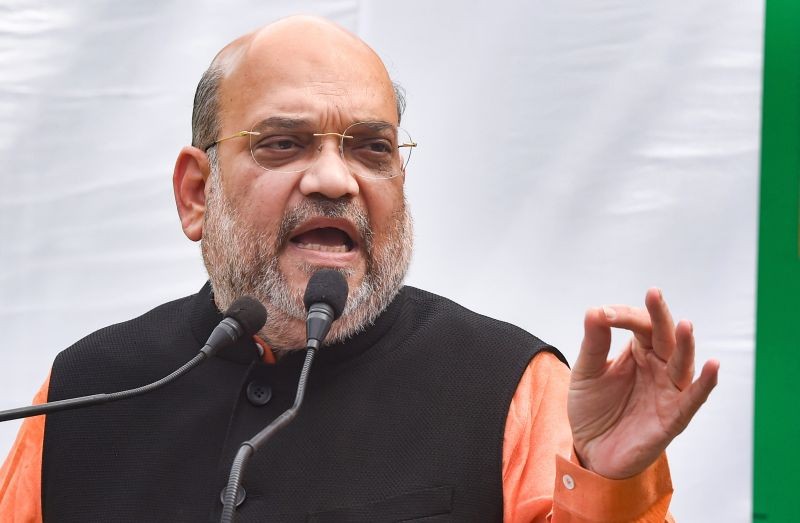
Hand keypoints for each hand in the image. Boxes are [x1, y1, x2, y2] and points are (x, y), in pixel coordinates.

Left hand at [567, 288, 718, 478]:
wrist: (591, 451)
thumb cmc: (593, 409)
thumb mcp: (586, 373)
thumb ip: (594, 344)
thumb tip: (594, 310)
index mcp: (638, 352)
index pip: (640, 325)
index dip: (623, 316)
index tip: (602, 315)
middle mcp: (658, 368)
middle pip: (666, 336)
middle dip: (660, 315)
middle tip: (653, 294)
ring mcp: (668, 391)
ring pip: (683, 363)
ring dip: (686, 344)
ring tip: (685, 324)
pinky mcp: (673, 417)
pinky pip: (693, 399)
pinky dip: (705, 384)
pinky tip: (712, 366)